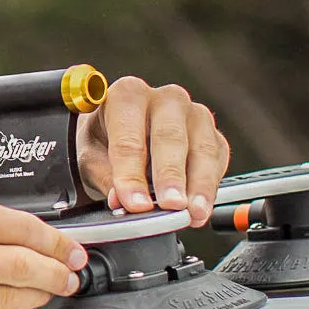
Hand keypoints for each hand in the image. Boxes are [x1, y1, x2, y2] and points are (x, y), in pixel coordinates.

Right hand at [0, 196, 88, 308]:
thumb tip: (30, 239)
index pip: (16, 226)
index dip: (53, 241)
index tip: (70, 249)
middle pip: (20, 264)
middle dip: (56, 272)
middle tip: (70, 274)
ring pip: (7, 299)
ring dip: (35, 296)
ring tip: (45, 290)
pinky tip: (4, 306)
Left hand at [75, 75, 229, 226]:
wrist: (119, 135)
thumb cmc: (104, 141)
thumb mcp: (91, 158)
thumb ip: (105, 178)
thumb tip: (121, 200)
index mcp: (127, 95)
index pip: (128, 138)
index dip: (131, 174)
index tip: (135, 204)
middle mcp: (164, 99)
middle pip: (169, 137)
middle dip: (170, 175)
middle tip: (170, 205)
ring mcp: (193, 114)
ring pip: (201, 148)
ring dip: (198, 184)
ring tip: (191, 213)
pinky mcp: (213, 135)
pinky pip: (217, 160)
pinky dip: (210, 187)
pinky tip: (200, 208)